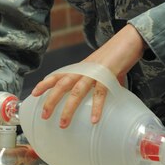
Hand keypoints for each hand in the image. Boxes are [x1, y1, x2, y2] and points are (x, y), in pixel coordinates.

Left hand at [31, 24, 146, 127]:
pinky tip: (94, 120)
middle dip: (51, 100)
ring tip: (63, 124)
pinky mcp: (108, 75)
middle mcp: (84, 69)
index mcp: (81, 68)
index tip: (34, 93)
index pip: (59, 75)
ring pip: (77, 91)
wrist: (130, 40)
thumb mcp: (104, 70)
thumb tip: (107, 99)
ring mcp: (94, 72)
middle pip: (62, 84)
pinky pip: (100, 93)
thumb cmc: (118, 55)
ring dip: (68, 108)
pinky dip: (96, 107)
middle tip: (44, 116)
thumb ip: (103, 83)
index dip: (45, 83)